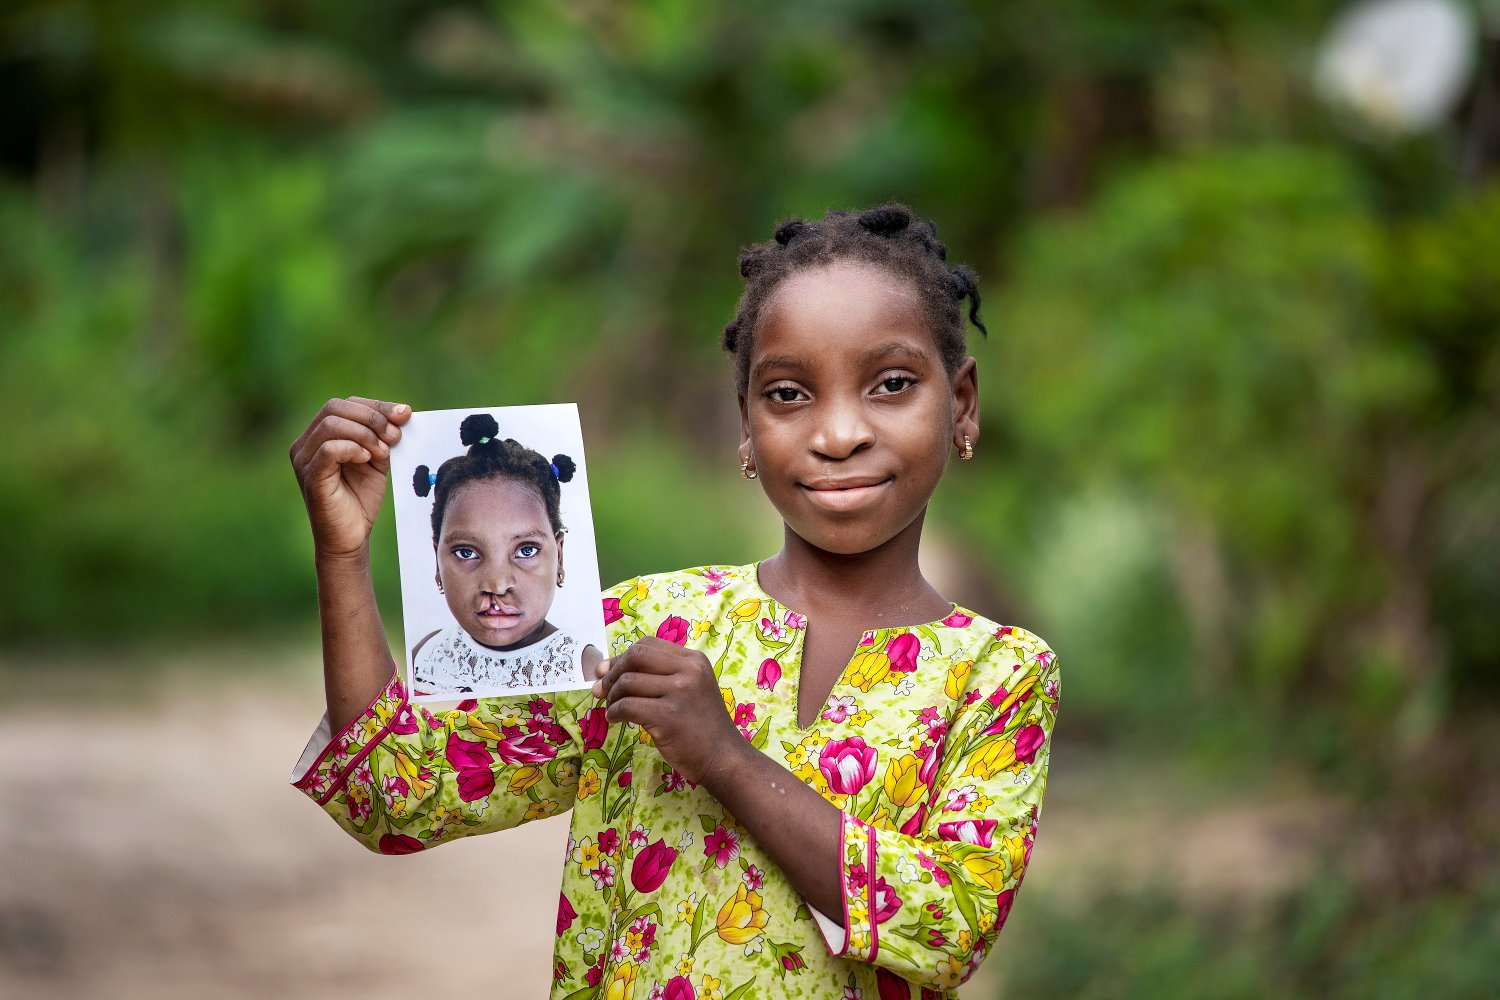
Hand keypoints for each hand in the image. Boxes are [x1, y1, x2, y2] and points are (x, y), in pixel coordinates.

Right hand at [289, 396, 410, 557]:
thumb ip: (383, 437)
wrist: (351, 538)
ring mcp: (304, 460)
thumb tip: (403, 412)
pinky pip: (328, 449)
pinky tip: (367, 459)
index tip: (405, 415)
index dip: (376, 406)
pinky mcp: (310, 477)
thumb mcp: (376, 460)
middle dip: (372, 417)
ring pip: (331, 424)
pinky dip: (352, 448)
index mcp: (319, 436)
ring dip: (365, 433)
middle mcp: (305, 444)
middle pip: (334, 408)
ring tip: (382, 452)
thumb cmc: (361, 499)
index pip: (344, 405)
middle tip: (394, 436)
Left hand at [592, 637, 746, 785]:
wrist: (723, 757)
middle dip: (613, 672)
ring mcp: (680, 692)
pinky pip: (628, 706)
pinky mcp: (668, 716)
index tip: (607, 673)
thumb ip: (655, 675)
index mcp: (693, 660)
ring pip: (628, 682)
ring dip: (612, 696)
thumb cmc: (701, 725)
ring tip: (612, 709)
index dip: (621, 657)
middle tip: (603, 690)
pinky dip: (615, 712)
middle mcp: (689, 671)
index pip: (647, 645)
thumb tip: (603, 670)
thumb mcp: (688, 689)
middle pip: (636, 656)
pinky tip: (615, 719)